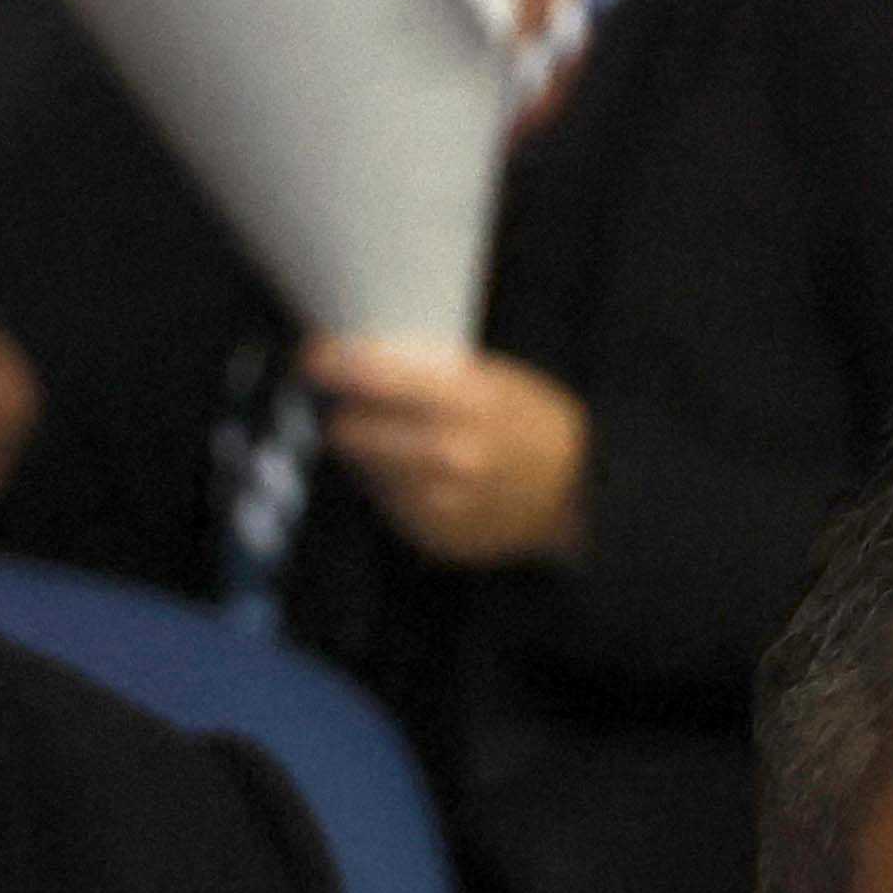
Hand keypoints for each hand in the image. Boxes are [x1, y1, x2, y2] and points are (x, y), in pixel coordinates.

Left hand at [306, 335, 588, 566]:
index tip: (312, 357)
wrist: (579, 495)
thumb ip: (426, 370)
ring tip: (400, 442)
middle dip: (345, 414)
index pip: (370, 378)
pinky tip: (422, 477)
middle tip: (351, 403)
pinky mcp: (431, 538)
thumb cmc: (531, 422)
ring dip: (367, 455)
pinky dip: (391, 487)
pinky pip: (385, 504)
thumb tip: (355, 355)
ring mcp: (438, 505)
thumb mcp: (492, 377)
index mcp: (465, 403)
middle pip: (349, 432)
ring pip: (361, 472)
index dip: (331, 364)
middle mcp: (447, 457)